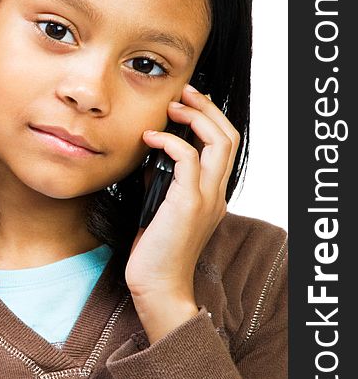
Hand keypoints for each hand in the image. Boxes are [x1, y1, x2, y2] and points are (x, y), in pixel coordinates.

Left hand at [124, 83, 240, 341]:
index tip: (187, 103)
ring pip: (218, 142)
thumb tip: (151, 153)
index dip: (210, 119)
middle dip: (207, 108)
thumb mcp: (158, 206)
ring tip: (172, 106)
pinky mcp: (188, 204)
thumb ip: (162, 180)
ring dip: (195, 117)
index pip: (225, 146)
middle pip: (229, 136)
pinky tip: (150, 138)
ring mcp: (206, 198)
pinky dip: (171, 142)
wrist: (157, 286)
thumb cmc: (153, 250)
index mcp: (213, 194)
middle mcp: (216, 193)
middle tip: (183, 92)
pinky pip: (189, 160)